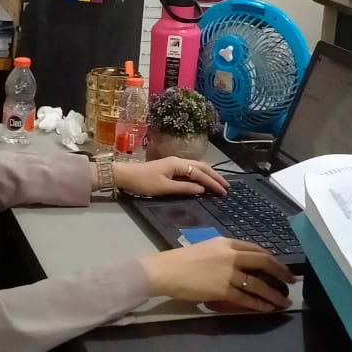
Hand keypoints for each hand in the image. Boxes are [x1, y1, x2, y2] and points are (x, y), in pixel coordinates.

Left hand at [113, 157, 228, 196]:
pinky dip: (200, 175)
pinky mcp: (170, 168)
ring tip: (219, 183)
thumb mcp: (164, 188)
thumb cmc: (143, 182)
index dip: (213, 182)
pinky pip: (190, 170)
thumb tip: (201, 189)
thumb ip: (184, 188)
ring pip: (197, 167)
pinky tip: (203, 181)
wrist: (124, 175)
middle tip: (227, 186)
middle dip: (215, 176)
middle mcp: (178, 161)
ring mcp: (174, 163)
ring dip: (209, 175)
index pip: (200, 173)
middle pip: (202, 167)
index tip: (224, 191)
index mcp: (178, 164)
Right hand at [139, 238, 293, 310]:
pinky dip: (259, 304)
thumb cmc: (182, 260)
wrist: (167, 270)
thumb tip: (238, 265)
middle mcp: (231, 256)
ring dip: (273, 294)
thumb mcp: (207, 248)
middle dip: (281, 272)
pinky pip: (246, 298)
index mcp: (227, 243)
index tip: (280, 266)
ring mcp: (228, 273)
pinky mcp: (223, 290)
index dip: (271, 258)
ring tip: (284, 302)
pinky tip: (268, 309)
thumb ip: (224, 254)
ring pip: (258, 284)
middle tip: (292, 280)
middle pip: (263, 261)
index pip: (255, 248)